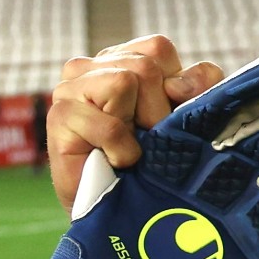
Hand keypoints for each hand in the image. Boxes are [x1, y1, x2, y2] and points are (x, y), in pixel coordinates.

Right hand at [49, 35, 223, 213]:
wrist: (119, 211)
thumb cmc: (153, 160)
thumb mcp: (188, 115)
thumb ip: (199, 85)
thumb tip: (180, 84)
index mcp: (120, 61)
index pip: (158, 48)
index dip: (176, 84)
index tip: (167, 117)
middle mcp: (90, 68)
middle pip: (145, 65)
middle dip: (159, 109)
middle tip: (147, 138)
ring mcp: (70, 89)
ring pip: (126, 80)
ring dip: (140, 127)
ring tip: (129, 147)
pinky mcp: (59, 117)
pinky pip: (111, 124)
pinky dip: (122, 150)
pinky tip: (113, 161)